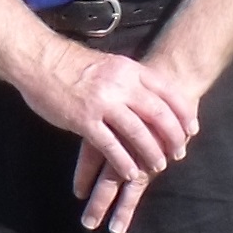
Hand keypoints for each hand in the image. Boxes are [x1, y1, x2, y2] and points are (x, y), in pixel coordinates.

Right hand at [17, 38, 198, 220]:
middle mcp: (120, 85)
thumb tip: (147, 95)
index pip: (167, 92)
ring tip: (158, 165)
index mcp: (129, 70)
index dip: (182, 112)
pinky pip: (109, 145)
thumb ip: (128, 79)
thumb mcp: (109, 64)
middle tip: (179, 152)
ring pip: (137, 131)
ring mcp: (102, 103)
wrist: (40, 60)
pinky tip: (130, 172)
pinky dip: (123, 161)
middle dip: (172, 136)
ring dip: (151, 151)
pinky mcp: (83, 119)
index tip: (192, 129)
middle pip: (157, 113)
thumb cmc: (71, 64)